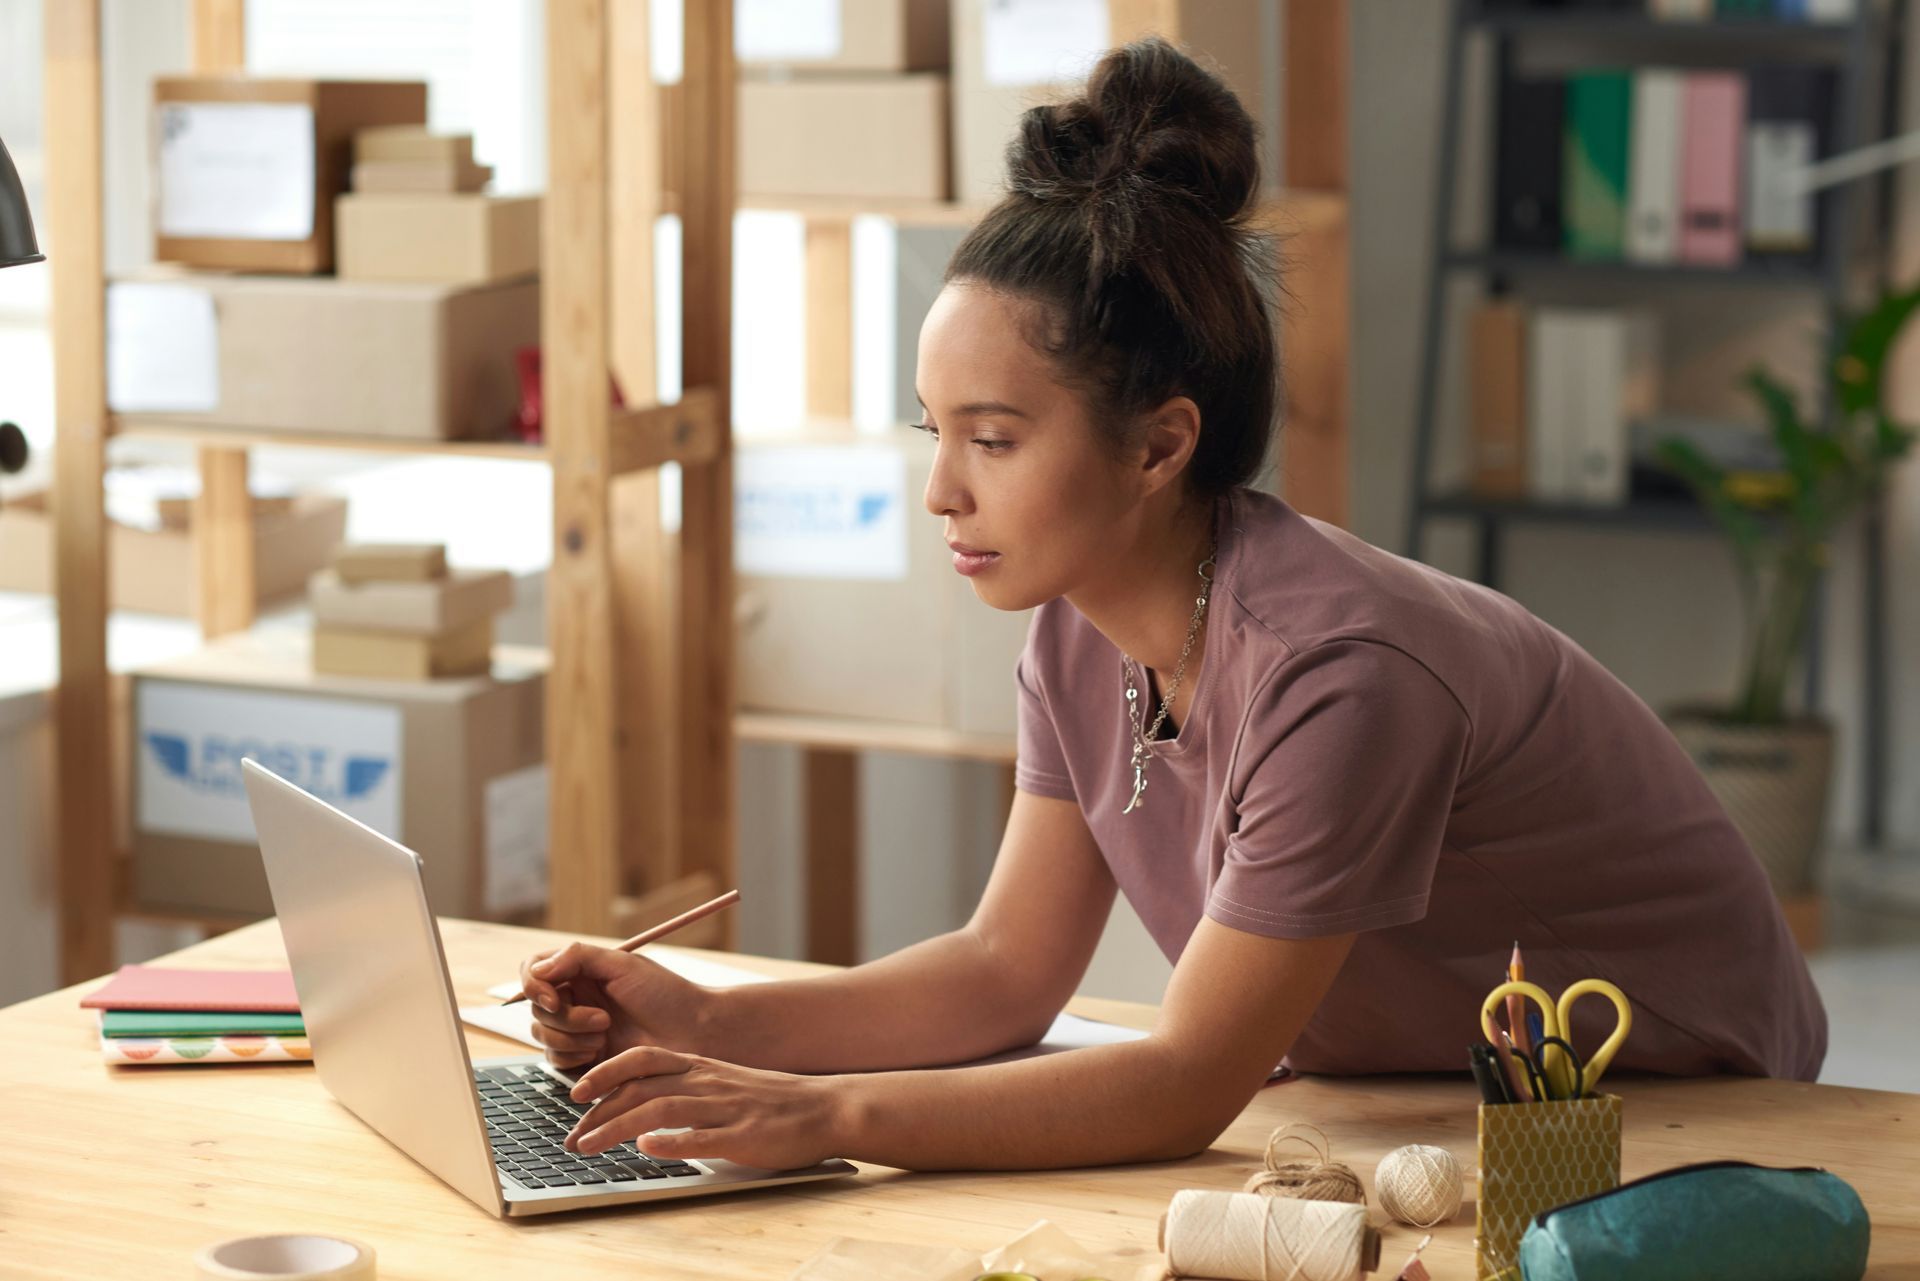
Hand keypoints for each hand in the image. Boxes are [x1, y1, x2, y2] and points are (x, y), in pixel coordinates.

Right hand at [516, 943, 713, 1070]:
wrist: (693, 1034)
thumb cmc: (665, 995)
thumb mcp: (623, 965)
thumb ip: (578, 957)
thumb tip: (538, 968)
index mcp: (581, 971)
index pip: (533, 971)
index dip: (533, 985)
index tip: (552, 998)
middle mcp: (575, 998)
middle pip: (536, 1007)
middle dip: (565, 1017)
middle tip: (604, 1021)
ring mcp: (576, 1029)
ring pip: (542, 1034)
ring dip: (570, 1038)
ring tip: (606, 1035)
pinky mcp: (582, 1058)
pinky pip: (555, 1059)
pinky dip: (573, 1057)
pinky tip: (601, 1053)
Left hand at [563, 1046, 846, 1171]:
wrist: (825, 1107)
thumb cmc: (773, 1101)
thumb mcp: (724, 1084)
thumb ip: (688, 1090)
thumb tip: (644, 1108)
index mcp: (701, 1067)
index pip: (642, 1060)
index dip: (604, 1072)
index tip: (575, 1092)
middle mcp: (707, 1082)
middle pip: (641, 1088)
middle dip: (599, 1112)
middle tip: (571, 1137)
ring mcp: (724, 1107)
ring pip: (661, 1110)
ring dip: (618, 1127)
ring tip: (589, 1146)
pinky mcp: (743, 1134)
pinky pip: (702, 1137)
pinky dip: (671, 1142)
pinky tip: (646, 1150)